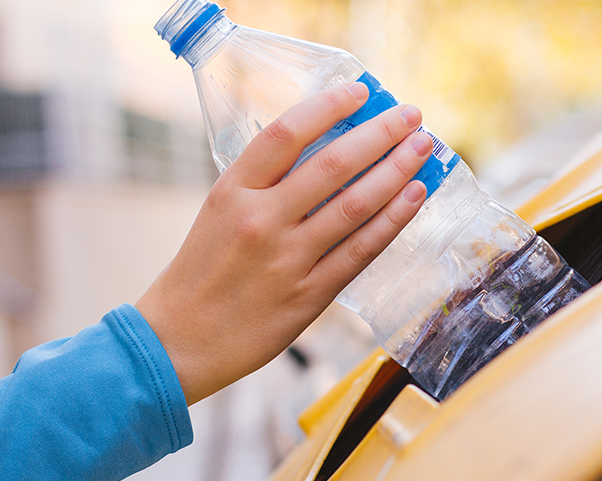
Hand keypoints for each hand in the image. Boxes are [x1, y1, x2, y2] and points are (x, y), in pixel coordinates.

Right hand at [136, 82, 432, 404]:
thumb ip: (265, 184)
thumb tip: (328, 149)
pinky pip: (360, 251)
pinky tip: (414, 197)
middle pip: (333, 164)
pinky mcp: (308, 296)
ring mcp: (286, 259)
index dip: (328, 106)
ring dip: (397, 171)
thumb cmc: (201, 272)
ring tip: (423, 149)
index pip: (286, 133)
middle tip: (412, 115)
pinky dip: (392, 221)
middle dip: (380, 133)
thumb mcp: (220, 212)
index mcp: (232, 191)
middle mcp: (260, 220)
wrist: (177, 341)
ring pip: (355, 205)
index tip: (360, 90)